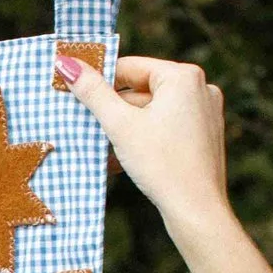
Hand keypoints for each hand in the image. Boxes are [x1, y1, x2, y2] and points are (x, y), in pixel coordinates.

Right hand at [58, 52, 232, 240]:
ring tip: (102, 148)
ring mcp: (205, 112)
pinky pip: (166, 127)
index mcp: (184, 76)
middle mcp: (201, 88)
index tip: (76, 95)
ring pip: (153, 111)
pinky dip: (144, 138)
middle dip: (113, 111)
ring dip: (125, 128)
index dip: (100, 81)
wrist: (196, 209)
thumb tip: (66, 63)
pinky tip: (123, 159)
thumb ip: (93, 93)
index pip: (130, 67)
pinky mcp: (204, 135)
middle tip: (86, 127)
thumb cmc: (161, 164)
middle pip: (142, 90)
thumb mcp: (120, 125)